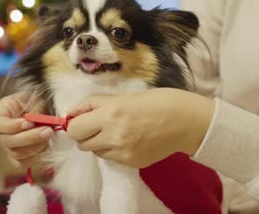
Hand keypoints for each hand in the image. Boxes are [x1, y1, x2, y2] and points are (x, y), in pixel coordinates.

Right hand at [0, 92, 52, 167]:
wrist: (43, 111)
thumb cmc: (36, 101)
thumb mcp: (35, 98)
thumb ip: (35, 109)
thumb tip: (36, 122)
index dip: (11, 126)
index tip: (29, 122)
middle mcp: (1, 133)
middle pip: (7, 141)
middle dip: (29, 137)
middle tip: (48, 131)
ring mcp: (8, 147)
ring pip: (16, 154)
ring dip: (36, 147)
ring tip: (49, 136)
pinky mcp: (19, 158)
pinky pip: (24, 163)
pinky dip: (37, 156)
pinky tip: (47, 145)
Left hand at [66, 88, 214, 167]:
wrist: (187, 121)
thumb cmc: (159, 101)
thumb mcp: (123, 96)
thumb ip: (95, 104)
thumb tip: (72, 112)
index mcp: (111, 114)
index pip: (74, 128)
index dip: (75, 123)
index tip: (82, 118)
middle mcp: (114, 136)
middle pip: (81, 143)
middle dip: (85, 133)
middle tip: (97, 124)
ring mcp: (123, 152)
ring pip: (95, 152)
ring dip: (99, 142)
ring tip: (117, 130)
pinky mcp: (132, 163)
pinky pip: (111, 158)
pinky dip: (114, 149)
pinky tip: (130, 138)